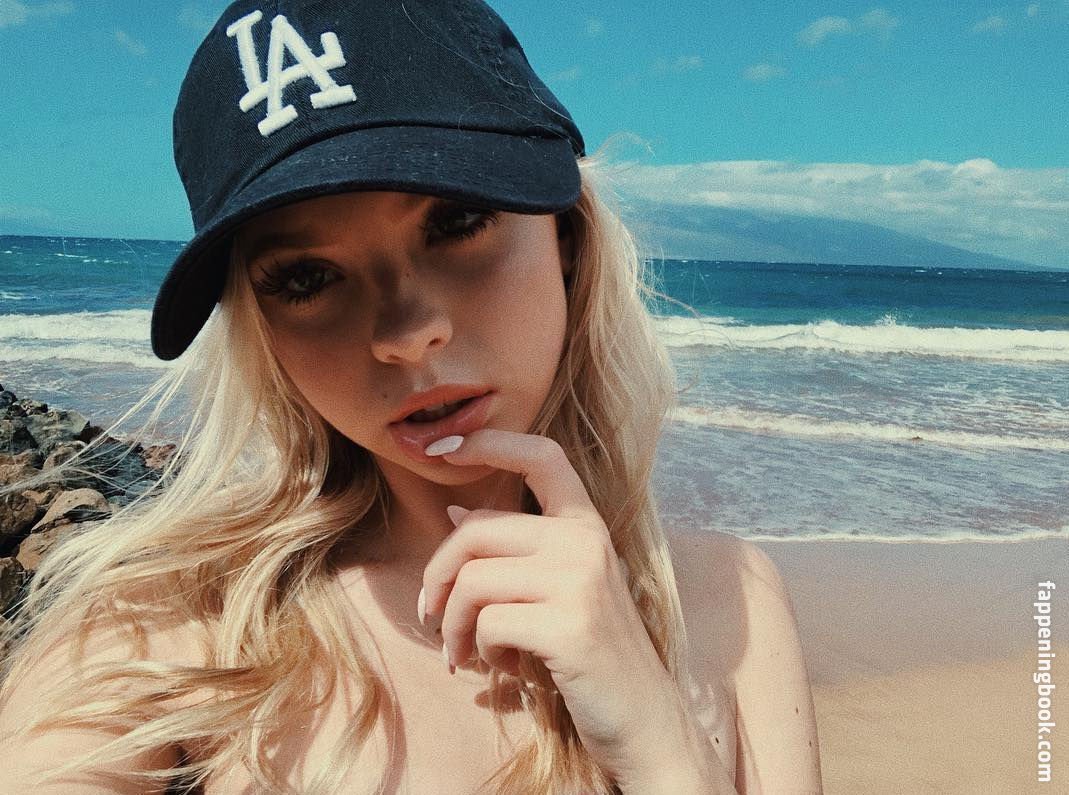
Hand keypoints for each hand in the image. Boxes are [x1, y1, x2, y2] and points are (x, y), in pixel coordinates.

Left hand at [419, 429, 698, 785]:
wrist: (643, 719)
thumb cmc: (591, 653)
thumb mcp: (559, 589)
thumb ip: (514, 549)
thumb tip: (455, 508)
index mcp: (586, 525)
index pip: (542, 456)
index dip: (490, 442)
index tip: (444, 448)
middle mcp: (586, 541)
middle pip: (476, 530)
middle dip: (438, 577)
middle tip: (430, 615)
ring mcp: (581, 581)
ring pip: (473, 581)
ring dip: (453, 626)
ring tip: (462, 654)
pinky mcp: (570, 624)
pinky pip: (487, 624)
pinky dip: (481, 652)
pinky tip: (504, 669)